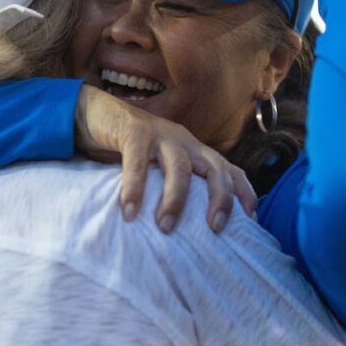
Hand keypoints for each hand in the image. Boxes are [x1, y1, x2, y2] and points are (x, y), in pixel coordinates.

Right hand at [75, 85, 257, 233]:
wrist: (94, 113)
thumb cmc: (128, 149)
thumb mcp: (157, 169)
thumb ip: (171, 188)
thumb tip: (185, 232)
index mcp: (193, 150)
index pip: (228, 169)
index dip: (243, 192)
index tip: (250, 220)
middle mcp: (183, 140)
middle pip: (214, 167)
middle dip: (220, 198)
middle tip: (214, 229)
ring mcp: (160, 133)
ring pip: (179, 166)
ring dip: (175, 199)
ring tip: (165, 227)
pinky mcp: (133, 131)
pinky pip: (138, 161)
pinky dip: (135, 187)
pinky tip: (129, 211)